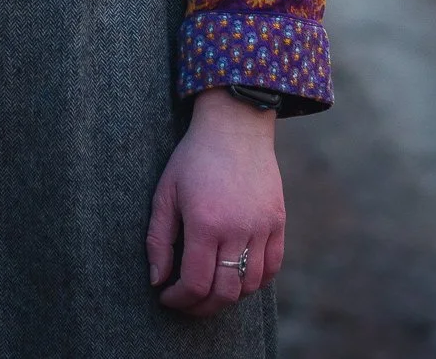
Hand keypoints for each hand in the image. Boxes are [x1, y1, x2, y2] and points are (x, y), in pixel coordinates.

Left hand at [146, 88, 285, 317]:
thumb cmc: (193, 158)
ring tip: (209, 288)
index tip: (167, 297)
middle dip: (201, 307)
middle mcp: (237, 230)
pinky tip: (237, 276)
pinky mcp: (278, 222)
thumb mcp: (165, 193)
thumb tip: (157, 280)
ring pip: (250, 285)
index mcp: (205, 223)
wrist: (234, 127)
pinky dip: (255, 281)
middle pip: (224, 293)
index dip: (179, 300)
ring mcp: (262, 227)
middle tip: (186, 302)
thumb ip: (158, 239)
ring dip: (228, 296)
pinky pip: (272, 267)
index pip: (195, 284)